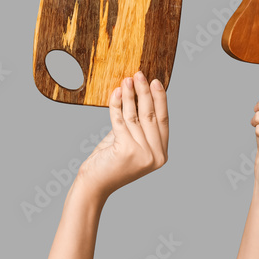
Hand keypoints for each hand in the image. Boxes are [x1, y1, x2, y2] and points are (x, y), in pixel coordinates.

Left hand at [75, 71, 168, 202]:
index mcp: (161, 154)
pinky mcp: (126, 150)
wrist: (94, 184)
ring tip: (126, 79)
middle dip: (144, 92)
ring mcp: (143, 154)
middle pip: (151, 115)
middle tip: (139, 74)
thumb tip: (138, 93)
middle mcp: (156, 156)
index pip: (164, 120)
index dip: (160, 99)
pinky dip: (117, 104)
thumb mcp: (129, 141)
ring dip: (130, 94)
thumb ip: (137, 124)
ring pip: (135, 116)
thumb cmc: (110, 161)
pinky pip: (121, 120)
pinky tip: (115, 92)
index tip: (156, 82)